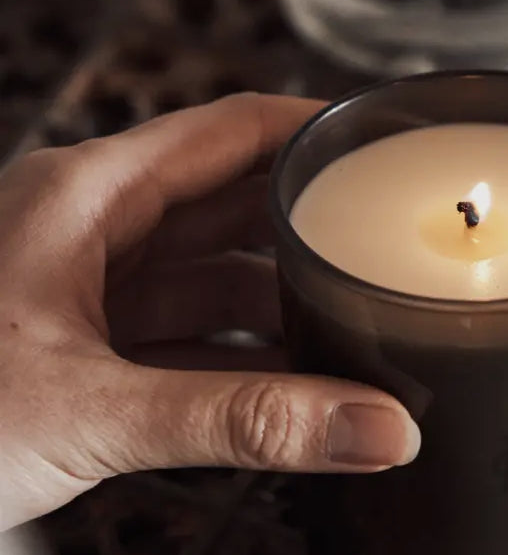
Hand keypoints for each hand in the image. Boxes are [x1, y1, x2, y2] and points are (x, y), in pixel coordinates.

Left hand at [0, 94, 419, 530]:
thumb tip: (373, 428)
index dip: (315, 126)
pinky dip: (235, 359)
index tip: (387, 137)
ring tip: (355, 324)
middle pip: (229, 202)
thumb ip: (243, 422)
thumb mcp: (91, 411)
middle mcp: (84, 229)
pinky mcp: (71, 352)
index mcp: (85, 196)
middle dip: (310, 225)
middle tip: (390, 245)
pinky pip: (178, 338)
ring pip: (206, 275)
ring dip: (276, 302)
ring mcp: (76, 291)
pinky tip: (284, 387)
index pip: (230, 129)